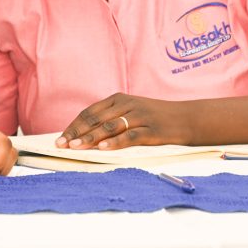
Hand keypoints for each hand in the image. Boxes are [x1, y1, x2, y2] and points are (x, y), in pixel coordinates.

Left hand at [56, 93, 192, 150]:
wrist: (188, 118)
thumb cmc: (156, 118)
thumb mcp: (132, 112)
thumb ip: (111, 119)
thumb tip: (84, 137)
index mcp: (119, 99)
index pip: (90, 112)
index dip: (73, 126)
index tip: (60, 139)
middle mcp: (127, 105)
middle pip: (96, 119)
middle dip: (77, 133)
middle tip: (62, 145)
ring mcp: (140, 116)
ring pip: (110, 126)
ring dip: (90, 137)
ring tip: (76, 147)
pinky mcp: (152, 130)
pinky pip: (130, 136)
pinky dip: (115, 142)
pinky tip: (103, 149)